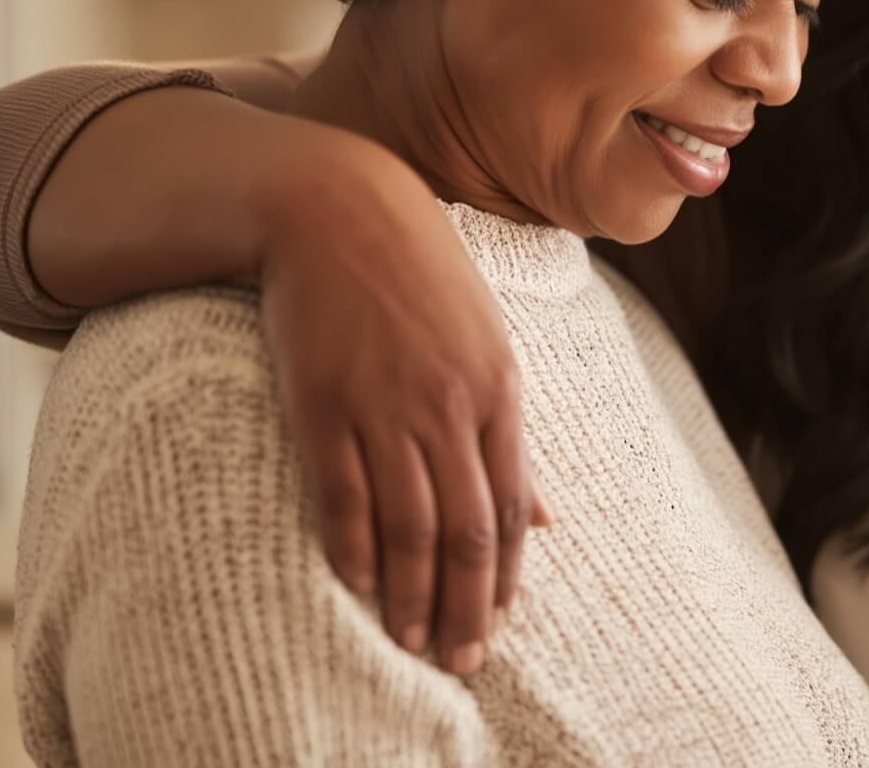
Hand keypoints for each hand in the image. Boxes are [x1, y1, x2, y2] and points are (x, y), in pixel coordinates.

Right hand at [256, 133, 547, 675]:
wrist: (338, 207)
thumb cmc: (420, 276)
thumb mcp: (488, 344)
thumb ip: (510, 436)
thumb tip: (546, 519)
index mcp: (499, 392)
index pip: (508, 512)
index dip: (503, 581)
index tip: (494, 628)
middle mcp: (449, 406)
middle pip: (466, 533)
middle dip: (466, 608)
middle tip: (461, 660)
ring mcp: (385, 405)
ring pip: (408, 527)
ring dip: (411, 596)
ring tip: (411, 641)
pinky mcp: (323, 402)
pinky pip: (342, 495)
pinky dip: (352, 548)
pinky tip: (359, 585)